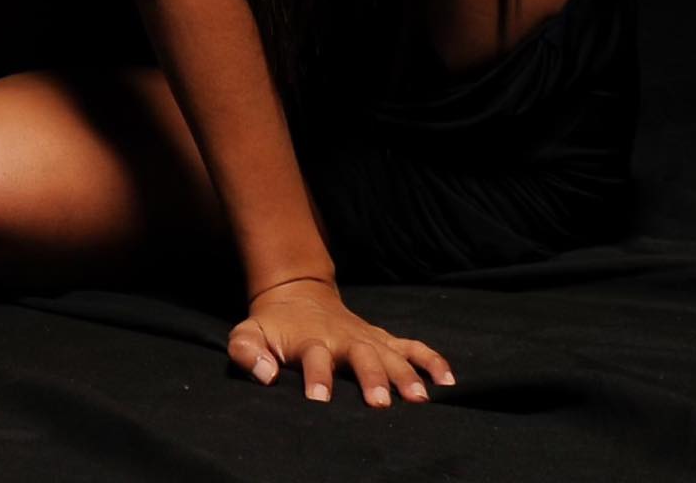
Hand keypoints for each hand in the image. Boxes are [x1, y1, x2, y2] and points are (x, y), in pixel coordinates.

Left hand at [227, 276, 455, 405]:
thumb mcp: (249, 332)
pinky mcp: (383, 340)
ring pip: (391, 354)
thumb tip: (265, 375)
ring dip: (406, 375)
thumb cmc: (274, 325)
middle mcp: (343, 338)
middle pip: (361, 356)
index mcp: (310, 340)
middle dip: (371, 378)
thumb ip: (247, 350)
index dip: (317, 377)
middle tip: (380, 403)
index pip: (315, 358)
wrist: (297, 293)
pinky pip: (413, 347)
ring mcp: (367, 338)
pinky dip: (432, 361)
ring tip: (420, 401)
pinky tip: (448, 382)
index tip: (320, 400)